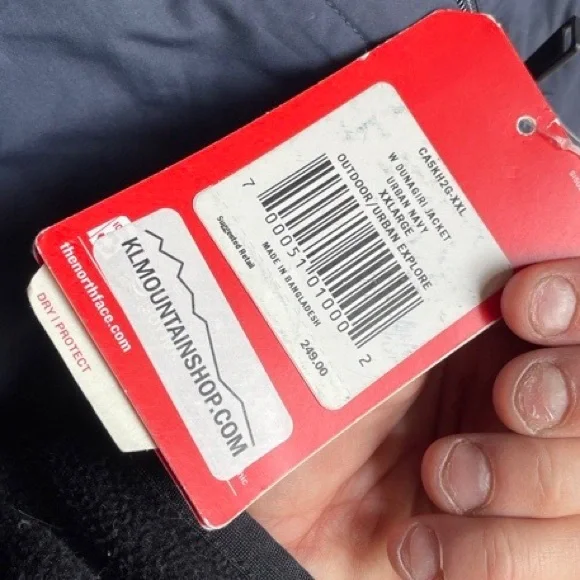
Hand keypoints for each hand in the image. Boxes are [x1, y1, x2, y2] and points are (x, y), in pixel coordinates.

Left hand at [249, 259, 579, 579]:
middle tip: (511, 397)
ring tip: (441, 474)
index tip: (524, 301)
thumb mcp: (357, 340)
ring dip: (527, 482)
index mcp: (496, 338)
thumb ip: (412, 297)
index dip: (575, 302)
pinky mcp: (510, 550)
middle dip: (571, 396)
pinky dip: (493, 555)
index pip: (575, 306)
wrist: (276, 499)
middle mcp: (524, 401)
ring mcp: (526, 481)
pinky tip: (420, 541)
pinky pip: (554, 564)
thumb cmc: (310, 404)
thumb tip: (463, 230)